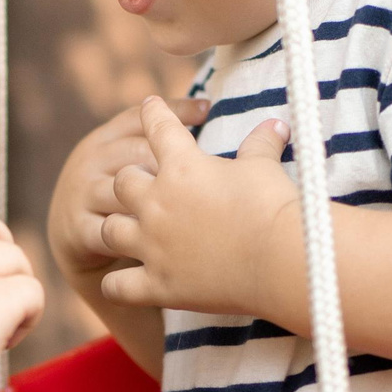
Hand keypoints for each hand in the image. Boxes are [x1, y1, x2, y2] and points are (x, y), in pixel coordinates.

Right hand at [47, 98, 209, 283]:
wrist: (71, 235)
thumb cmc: (118, 193)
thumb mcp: (128, 161)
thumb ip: (156, 142)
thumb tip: (208, 108)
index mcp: (105, 139)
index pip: (137, 116)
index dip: (172, 110)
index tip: (208, 110)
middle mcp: (90, 160)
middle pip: (135, 152)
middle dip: (173, 164)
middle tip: (208, 178)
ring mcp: (81, 193)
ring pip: (124, 192)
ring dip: (159, 203)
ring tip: (195, 213)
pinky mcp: (77, 228)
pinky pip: (112, 230)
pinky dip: (140, 238)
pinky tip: (168, 244)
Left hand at [97, 97, 298, 318]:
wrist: (281, 260)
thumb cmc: (274, 207)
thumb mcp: (265, 167)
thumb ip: (262, 144)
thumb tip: (277, 124)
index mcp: (182, 166)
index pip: (158, 127)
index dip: (153, 113)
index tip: (149, 105)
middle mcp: (157, 202)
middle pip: (122, 181)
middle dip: (131, 181)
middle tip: (142, 185)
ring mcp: (153, 245)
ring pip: (110, 230)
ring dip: (118, 228)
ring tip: (127, 231)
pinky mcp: (158, 284)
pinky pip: (116, 286)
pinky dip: (116, 285)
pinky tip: (121, 283)